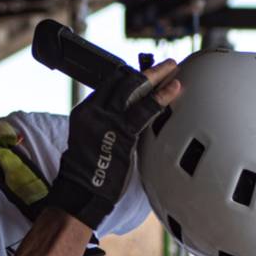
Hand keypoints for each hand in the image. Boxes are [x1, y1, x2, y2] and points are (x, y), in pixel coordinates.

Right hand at [48, 59, 180, 228]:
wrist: (81, 190)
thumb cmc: (89, 169)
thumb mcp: (92, 137)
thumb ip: (108, 121)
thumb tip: (132, 112)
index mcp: (86, 110)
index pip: (111, 84)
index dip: (133, 76)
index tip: (150, 72)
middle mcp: (94, 111)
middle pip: (124, 82)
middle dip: (149, 71)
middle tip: (168, 64)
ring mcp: (106, 121)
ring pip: (134, 90)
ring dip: (157, 77)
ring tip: (174, 68)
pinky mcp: (120, 133)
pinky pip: (144, 111)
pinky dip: (160, 98)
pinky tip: (173, 90)